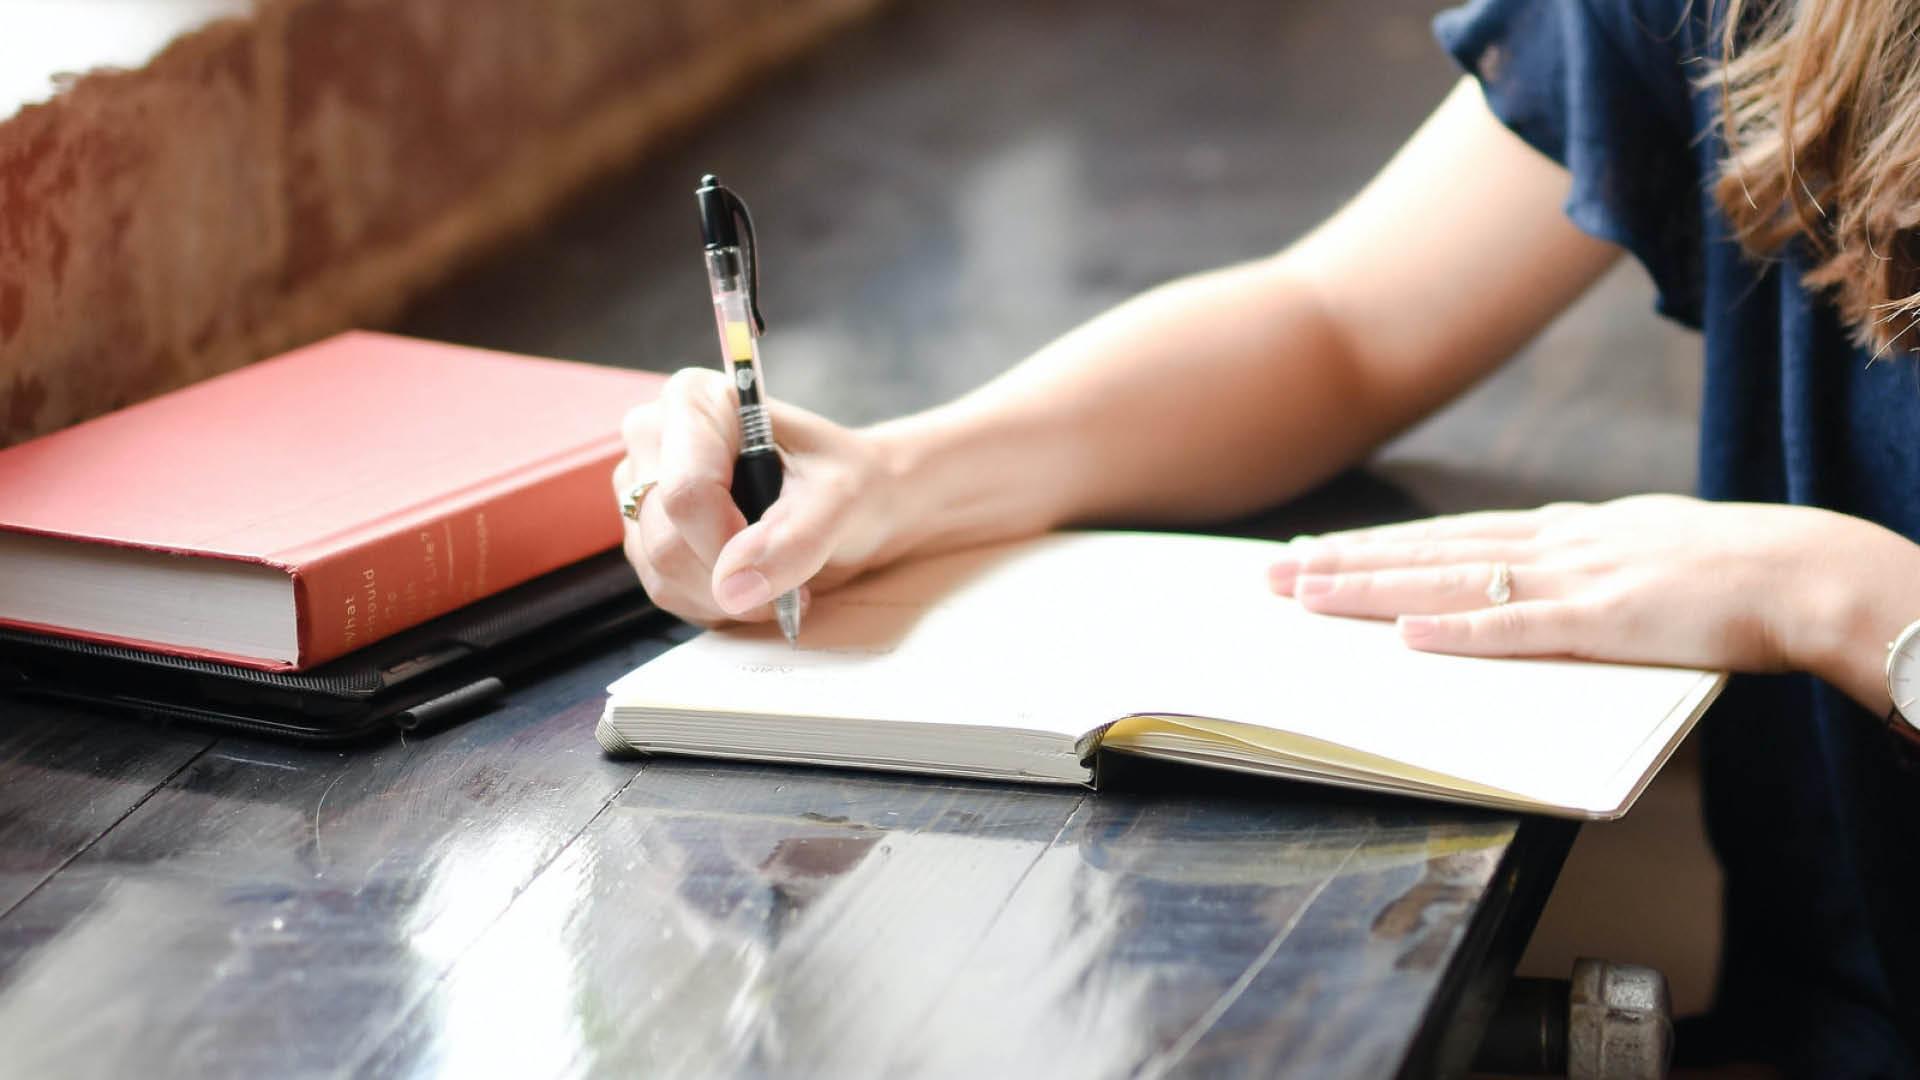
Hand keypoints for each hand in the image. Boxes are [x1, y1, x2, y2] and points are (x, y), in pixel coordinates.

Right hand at [612, 368, 900, 626]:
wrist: (860, 503)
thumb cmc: (850, 481)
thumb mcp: (842, 498)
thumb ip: (793, 538)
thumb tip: (734, 586)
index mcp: (695, 401)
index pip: (686, 491)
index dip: (728, 542)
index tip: (780, 562)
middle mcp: (655, 437)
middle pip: (667, 539)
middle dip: (733, 577)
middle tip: (791, 576)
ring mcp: (642, 488)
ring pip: (661, 573)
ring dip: (727, 597)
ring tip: (777, 577)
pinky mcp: (645, 533)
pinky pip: (666, 590)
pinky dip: (715, 603)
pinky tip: (751, 582)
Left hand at [1267, 495, 1919, 704]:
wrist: (1803, 571)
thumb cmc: (1726, 572)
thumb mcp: (1635, 552)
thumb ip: (1576, 563)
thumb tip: (1527, 576)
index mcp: (1560, 531)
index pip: (1445, 535)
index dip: (1374, 545)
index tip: (1312, 551)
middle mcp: (1553, 544)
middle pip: (1426, 550)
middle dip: (1343, 562)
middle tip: (1270, 573)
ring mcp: (1575, 579)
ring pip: (1451, 580)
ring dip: (1374, 588)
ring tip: (1306, 594)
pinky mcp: (1605, 622)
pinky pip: (1517, 629)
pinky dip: (1458, 630)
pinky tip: (1405, 635)